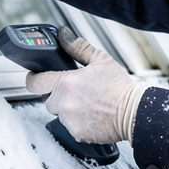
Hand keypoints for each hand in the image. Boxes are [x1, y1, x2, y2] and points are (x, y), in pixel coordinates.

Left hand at [26, 26, 146, 143]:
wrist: (134, 113)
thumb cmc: (120, 88)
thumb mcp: (100, 60)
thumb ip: (78, 47)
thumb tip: (64, 35)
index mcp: (66, 83)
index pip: (35, 82)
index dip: (33, 78)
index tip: (35, 77)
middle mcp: (64, 103)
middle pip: (47, 99)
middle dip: (56, 94)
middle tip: (74, 90)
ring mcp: (69, 120)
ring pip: (59, 113)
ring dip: (68, 108)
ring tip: (88, 102)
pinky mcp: (77, 133)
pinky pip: (70, 126)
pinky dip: (78, 121)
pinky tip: (92, 114)